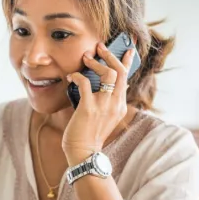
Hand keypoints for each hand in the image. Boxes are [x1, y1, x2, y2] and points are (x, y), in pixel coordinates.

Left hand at [62, 43, 134, 165]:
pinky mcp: (89, 107)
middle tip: (99, 47)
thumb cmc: (89, 135)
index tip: (129, 48)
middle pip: (120, 72)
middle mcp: (115, 104)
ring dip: (95, 63)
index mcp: (120, 106)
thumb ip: (108, 102)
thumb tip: (104, 86)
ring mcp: (104, 105)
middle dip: (110, 55)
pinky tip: (70, 76)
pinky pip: (85, 82)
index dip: (128, 61)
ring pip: (108, 73)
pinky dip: (77, 76)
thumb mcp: (105, 117)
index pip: (126, 78)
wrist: (83, 152)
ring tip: (85, 58)